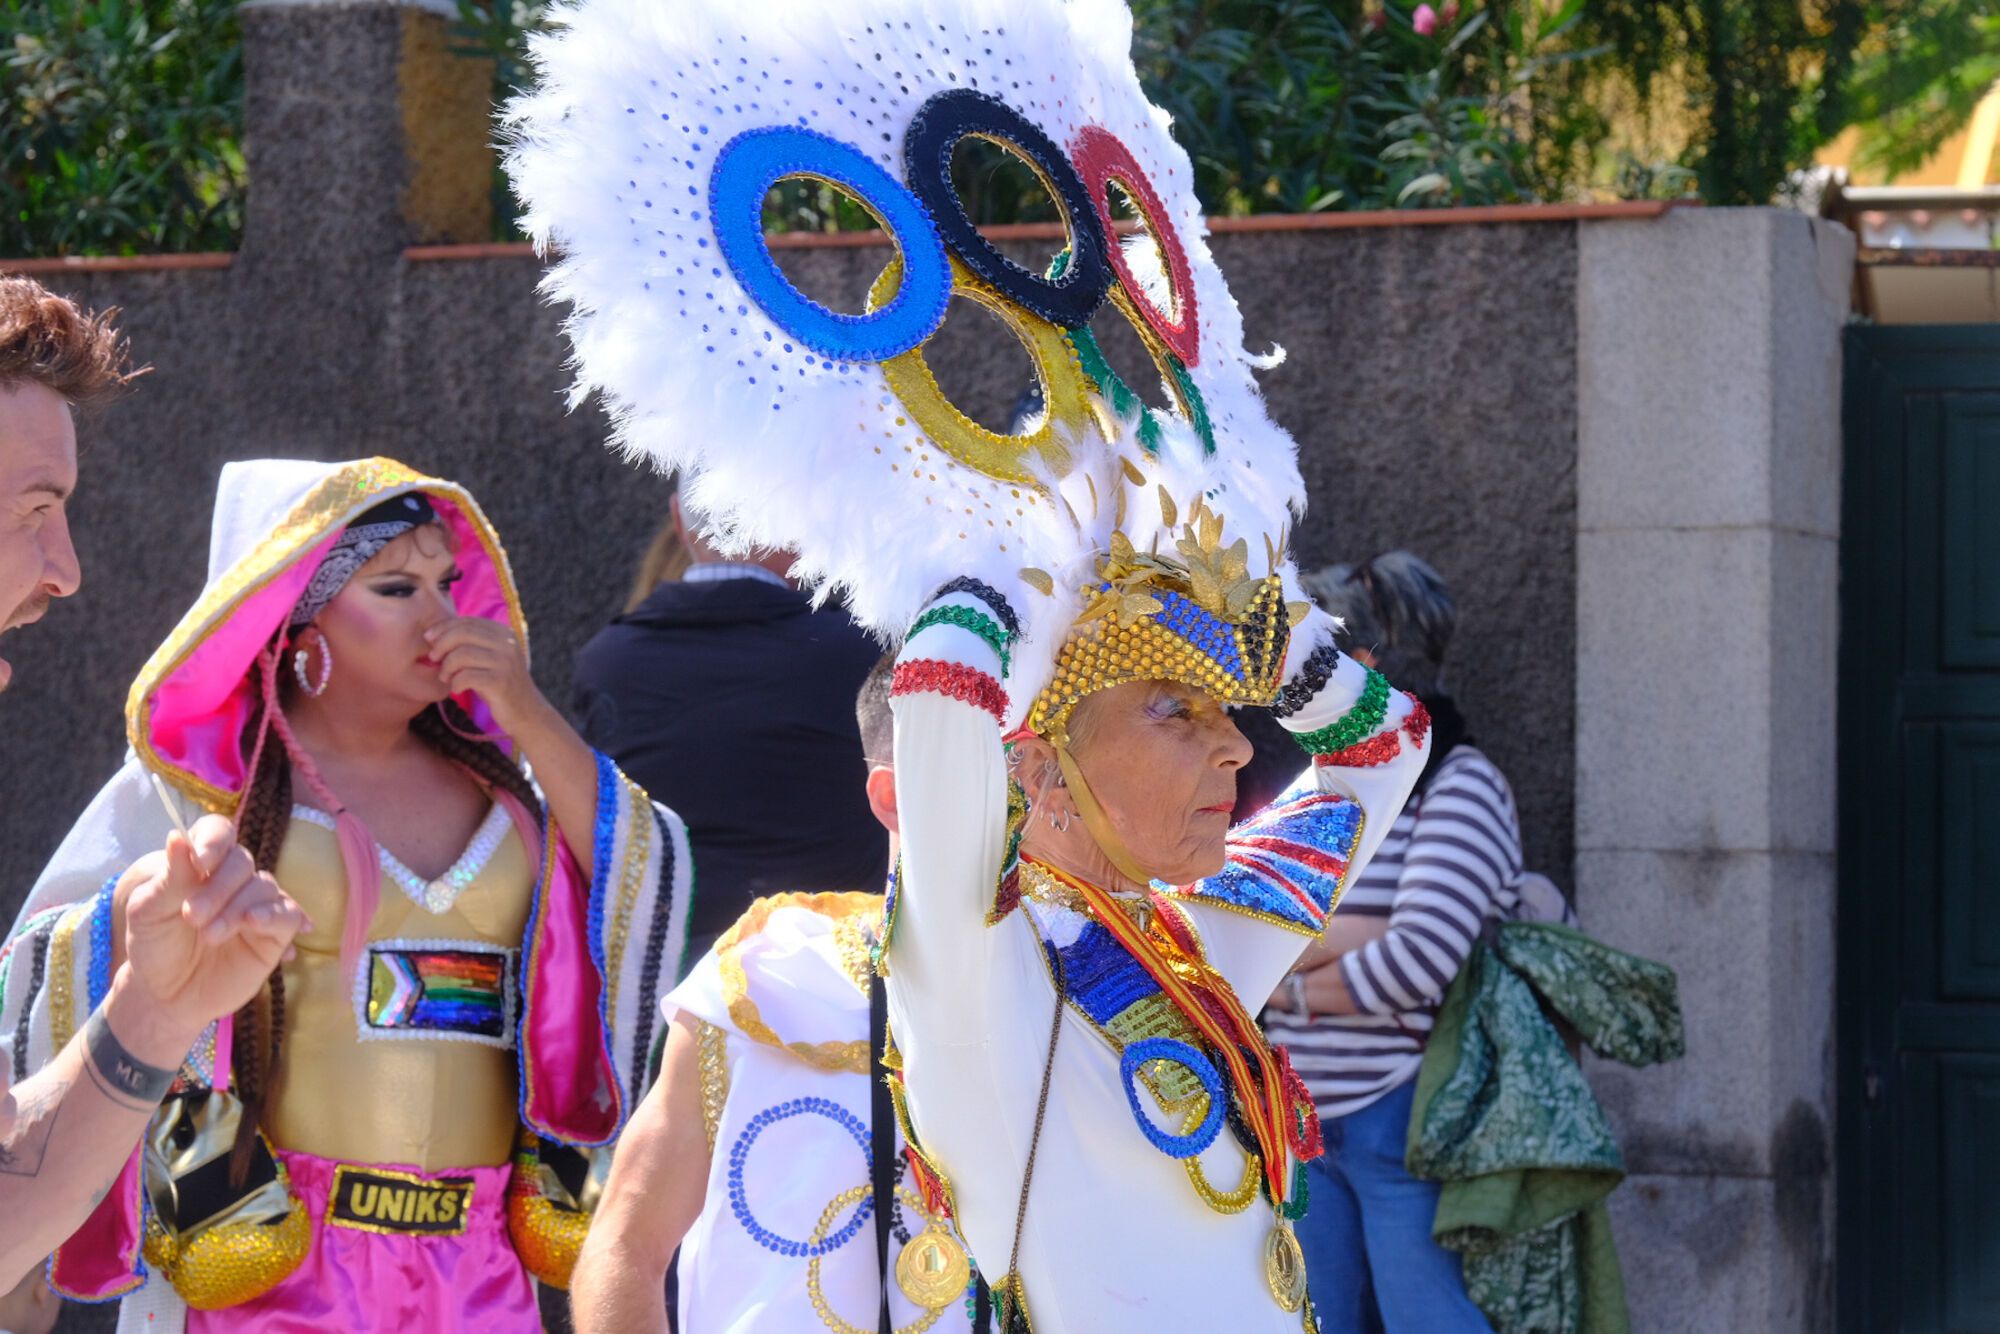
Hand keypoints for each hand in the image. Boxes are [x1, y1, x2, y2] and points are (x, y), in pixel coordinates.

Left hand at [120, 816, 310, 1047]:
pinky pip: (288, 913)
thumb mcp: (148, 911)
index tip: (201, 861)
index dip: (215, 841)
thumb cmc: (154, 946)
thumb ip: (169, 876)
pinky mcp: (276, 931)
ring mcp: (257, 903)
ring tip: (210, 936)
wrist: (165, 995)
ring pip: (264, 886)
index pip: (219, 832)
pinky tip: (254, 923)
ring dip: (237, 908)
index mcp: (201, 864)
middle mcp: (233, 879)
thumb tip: (177, 836)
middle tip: (192, 917)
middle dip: (218, 888)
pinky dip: (274, 915)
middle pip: (242, 861)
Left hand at [425, 616, 541, 732]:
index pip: (468, 621)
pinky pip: (466, 676)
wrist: (526, 713)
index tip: (428, 639)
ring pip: (462, 654)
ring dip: (446, 666)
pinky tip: (456, 689)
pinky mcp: (501, 682)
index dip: (444, 627)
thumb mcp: (489, 658)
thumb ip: (472, 643)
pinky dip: (455, 683)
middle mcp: (507, 644)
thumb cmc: (499, 685)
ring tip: (445, 677)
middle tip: (433, 658)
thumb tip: (437, 633)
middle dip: (441, 644)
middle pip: (463, 633)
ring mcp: (506, 663)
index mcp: (504, 634)